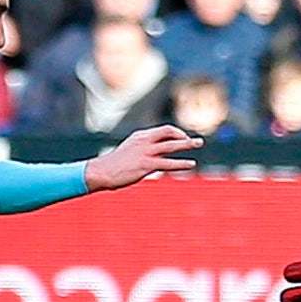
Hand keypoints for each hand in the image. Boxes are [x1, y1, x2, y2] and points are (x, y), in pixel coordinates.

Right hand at [83, 124, 199, 190]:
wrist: (101, 172)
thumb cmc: (114, 166)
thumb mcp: (130, 153)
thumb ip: (144, 153)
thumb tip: (157, 162)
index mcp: (140, 136)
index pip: (163, 130)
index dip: (176, 133)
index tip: (184, 139)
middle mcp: (144, 141)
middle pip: (169, 133)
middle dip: (185, 136)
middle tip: (199, 140)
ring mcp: (145, 152)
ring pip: (171, 145)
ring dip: (187, 144)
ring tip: (199, 144)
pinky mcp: (146, 165)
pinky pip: (168, 163)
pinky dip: (181, 164)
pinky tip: (190, 164)